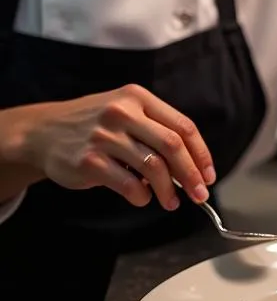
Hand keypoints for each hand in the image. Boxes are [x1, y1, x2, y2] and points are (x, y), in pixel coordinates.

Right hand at [4, 85, 215, 208]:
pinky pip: (127, 184)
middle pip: (172, 146)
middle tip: (200, 195)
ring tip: (172, 202)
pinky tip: (142, 199)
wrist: (42, 132)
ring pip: (153, 167)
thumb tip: (192, 167)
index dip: (201, 154)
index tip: (209, 175)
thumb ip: (157, 130)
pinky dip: (141, 196)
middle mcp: (122, 112)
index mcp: (138, 98)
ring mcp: (104, 136)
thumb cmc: (95, 125)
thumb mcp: (126, 111)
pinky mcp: (88, 161)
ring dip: (169, 190)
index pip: (183, 126)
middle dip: (191, 174)